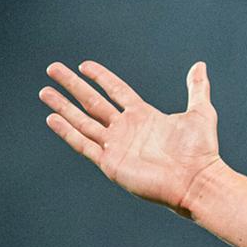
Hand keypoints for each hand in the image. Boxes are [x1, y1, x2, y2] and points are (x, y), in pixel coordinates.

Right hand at [39, 60, 225, 214]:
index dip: (101, 78)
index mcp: (144, 116)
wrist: (197, 181)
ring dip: (63, 107)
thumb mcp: (201, 112)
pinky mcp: (110, 162)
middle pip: (93, 102)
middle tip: (53, 68)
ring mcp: (116, 145)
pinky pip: (83, 144)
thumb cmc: (202, 151)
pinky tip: (52, 118)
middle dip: (72, 86)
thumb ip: (196, 88)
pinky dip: (67, 132)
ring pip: (83, 121)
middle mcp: (127, 129)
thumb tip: (200, 65)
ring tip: (44, 91)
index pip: (116, 91)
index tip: (84, 65)